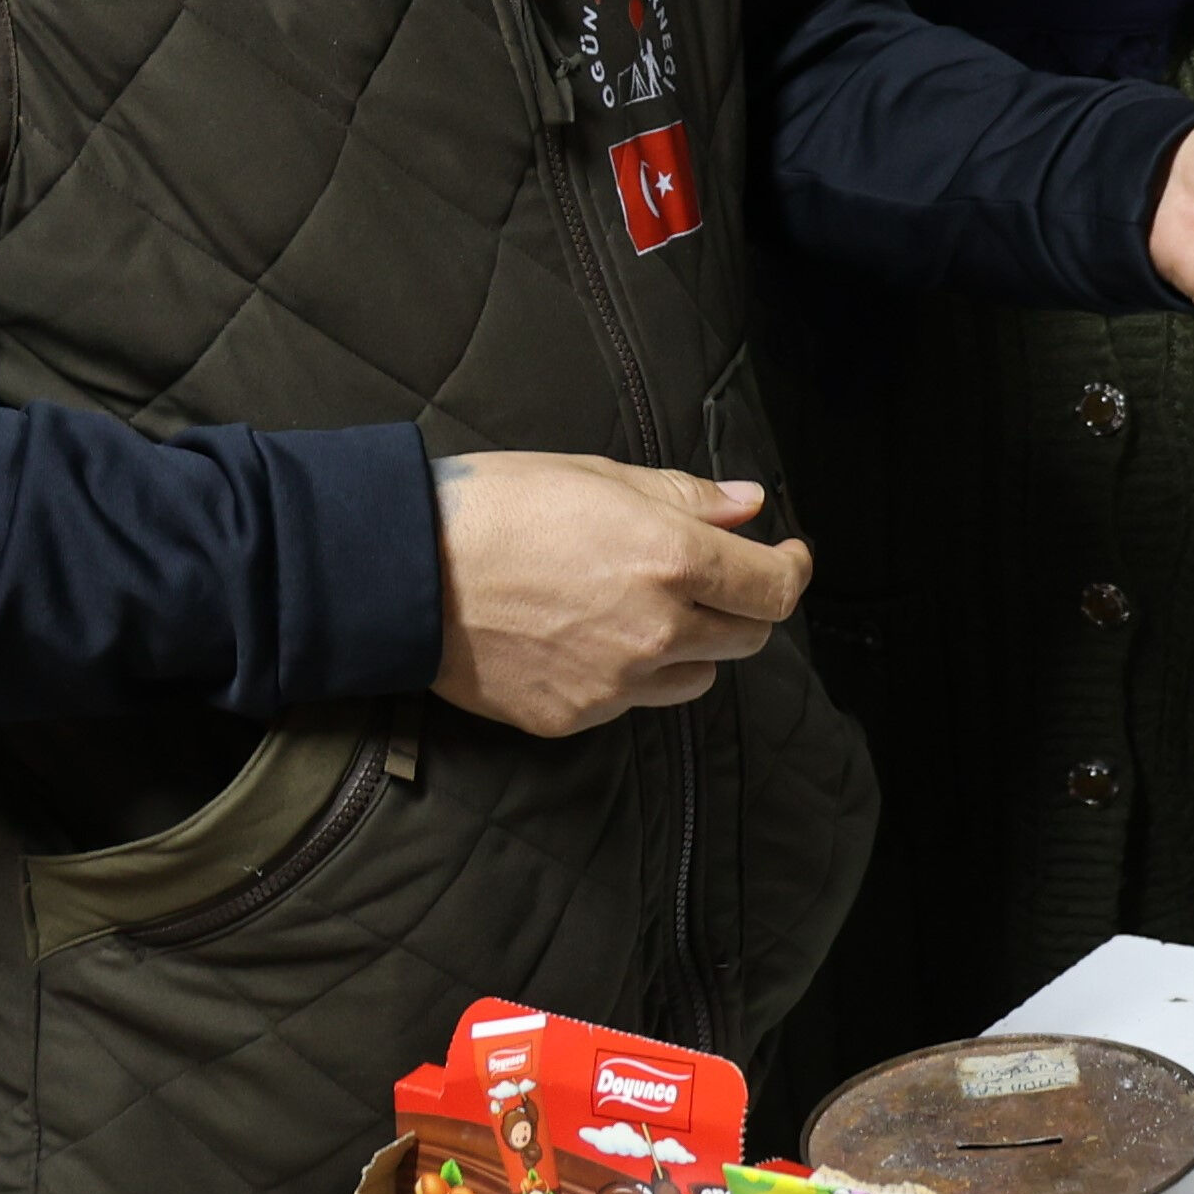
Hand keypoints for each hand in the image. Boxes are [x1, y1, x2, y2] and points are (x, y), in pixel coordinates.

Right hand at [429, 453, 808, 736]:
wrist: (404, 571)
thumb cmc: (498, 505)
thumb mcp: (599, 477)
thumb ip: (687, 497)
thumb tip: (749, 504)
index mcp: (673, 559)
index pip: (774, 589)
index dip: (790, 571)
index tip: (784, 557)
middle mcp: (656, 629)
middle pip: (747, 638)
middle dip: (740, 607)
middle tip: (710, 579)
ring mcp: (616, 682)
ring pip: (695, 677)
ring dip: (688, 648)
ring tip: (637, 610)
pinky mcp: (574, 716)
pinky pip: (631, 701)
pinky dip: (627, 675)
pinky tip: (582, 638)